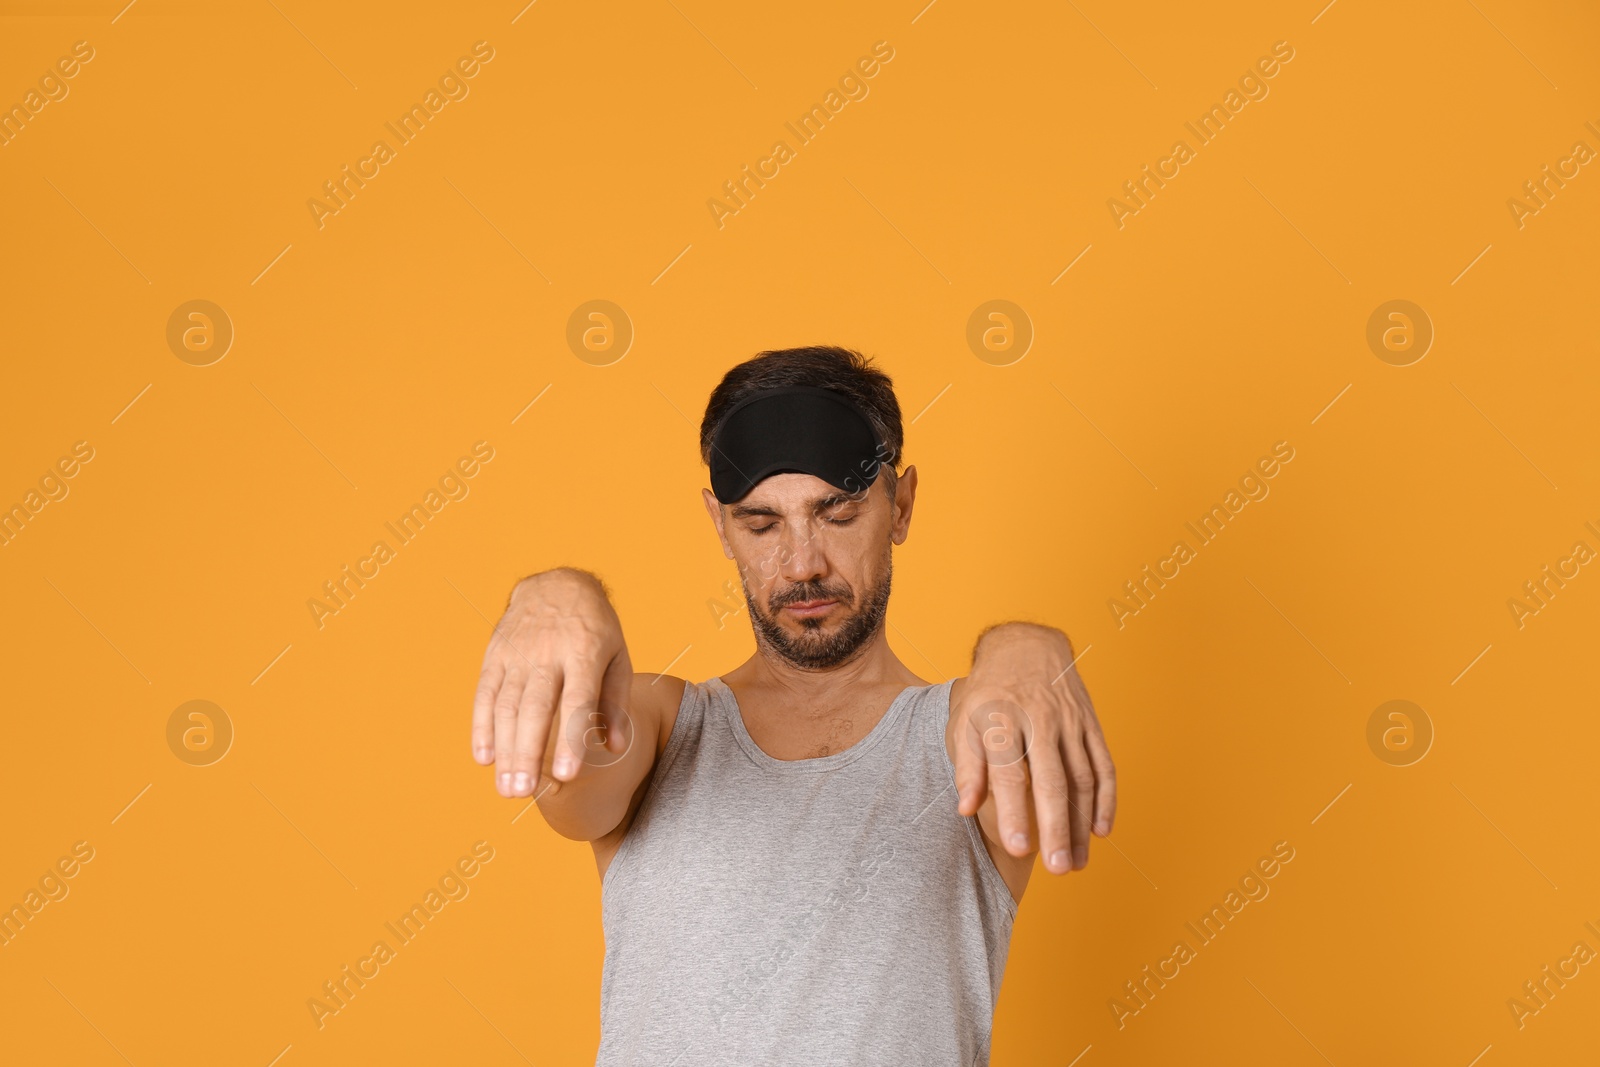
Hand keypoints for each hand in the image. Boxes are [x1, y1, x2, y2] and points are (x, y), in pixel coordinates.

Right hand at [470, 569, 632, 797]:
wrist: (557, 584)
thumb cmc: (595, 630)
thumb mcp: (617, 657)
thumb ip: (615, 703)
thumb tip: (614, 747)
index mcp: (585, 652)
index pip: (577, 700)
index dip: (570, 738)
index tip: (566, 775)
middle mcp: (548, 652)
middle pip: (535, 708)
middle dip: (527, 752)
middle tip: (522, 793)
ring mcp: (517, 653)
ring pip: (506, 705)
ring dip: (503, 748)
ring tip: (506, 788)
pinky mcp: (495, 654)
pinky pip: (485, 693)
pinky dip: (481, 726)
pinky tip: (484, 757)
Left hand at [952, 623, 1115, 874]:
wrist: (1027, 647)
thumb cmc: (990, 693)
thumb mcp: (966, 721)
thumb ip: (967, 766)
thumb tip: (965, 808)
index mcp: (1002, 720)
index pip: (1009, 774)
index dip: (1013, 812)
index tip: (1019, 849)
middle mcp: (1039, 720)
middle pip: (1051, 781)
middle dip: (1056, 827)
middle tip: (1058, 868)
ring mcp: (1070, 722)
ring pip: (1082, 779)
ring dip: (1082, 823)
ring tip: (1076, 862)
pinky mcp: (1091, 723)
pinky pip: (1103, 765)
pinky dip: (1106, 799)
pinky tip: (1101, 830)